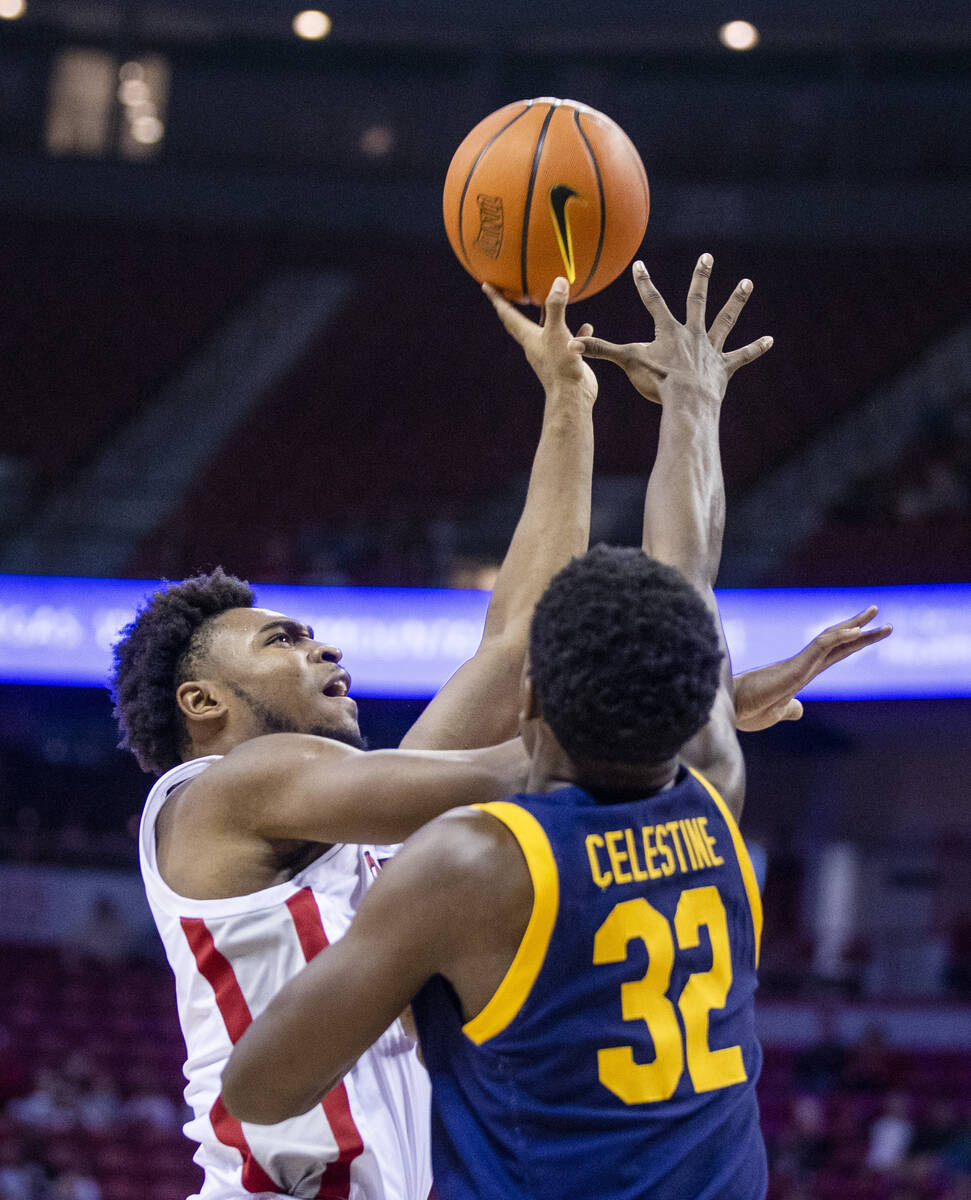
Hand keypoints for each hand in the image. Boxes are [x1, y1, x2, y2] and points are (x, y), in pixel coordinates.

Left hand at [484, 276, 597, 404]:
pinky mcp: (565, 360)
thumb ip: (556, 307)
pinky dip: (575, 331)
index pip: (507, 314)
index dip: (497, 298)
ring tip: (546, 303)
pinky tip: (586, 326)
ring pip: (545, 330)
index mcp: (528, 337)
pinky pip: (569, 341)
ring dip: (545, 316)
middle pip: (519, 322)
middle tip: (508, 291)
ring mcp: (550, 352)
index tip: (486, 285)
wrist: (571, 396)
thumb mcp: (557, 332)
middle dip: (512, 306)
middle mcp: (536, 344)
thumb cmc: (560, 365)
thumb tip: (559, 281)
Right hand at [569, 254, 771, 403]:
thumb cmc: (657, 382)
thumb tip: (570, 346)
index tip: (640, 265)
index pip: (653, 301)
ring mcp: (710, 350)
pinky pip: (742, 356)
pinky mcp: (724, 367)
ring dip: (736, 301)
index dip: (645, 283)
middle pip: (697, 300)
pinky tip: (770, 340)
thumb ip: (599, 352)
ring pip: (725, 320)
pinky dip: (755, 349)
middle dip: (701, 277)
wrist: (687, 401)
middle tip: (707, 256)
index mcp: (669, 331)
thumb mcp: (626, 363)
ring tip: (747, 283)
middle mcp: (692, 334)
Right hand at [734, 607, 892, 731]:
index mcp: (802, 674)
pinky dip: (840, 636)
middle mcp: (804, 665)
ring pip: (832, 638)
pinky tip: (858, 631)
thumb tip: (799, 709)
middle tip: (879, 614)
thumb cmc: (748, 711)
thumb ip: (790, 709)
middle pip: (838, 642)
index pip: (835, 654)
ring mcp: (800, 664)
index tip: (873, 632)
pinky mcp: (795, 666)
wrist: (731, 711)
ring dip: (856, 625)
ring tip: (875, 612)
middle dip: (861, 628)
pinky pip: (821, 646)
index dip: (855, 643)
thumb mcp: (776, 713)